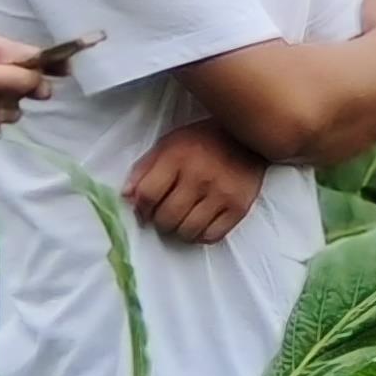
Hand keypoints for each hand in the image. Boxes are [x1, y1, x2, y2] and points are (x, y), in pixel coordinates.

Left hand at [125, 118, 266, 244]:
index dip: (141, 208)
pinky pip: (211, 236)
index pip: (147, 195)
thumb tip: (127, 197)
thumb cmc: (202, 141)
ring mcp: (221, 194)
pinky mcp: (239, 207)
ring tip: (182, 219)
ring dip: (179, 231)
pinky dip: (200, 235)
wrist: (248, 138)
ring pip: (187, 232)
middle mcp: (199, 177)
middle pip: (166, 218)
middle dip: (160, 221)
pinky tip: (199, 223)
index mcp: (177, 158)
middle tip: (165, 215)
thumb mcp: (168, 144)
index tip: (145, 210)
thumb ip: (144, 169)